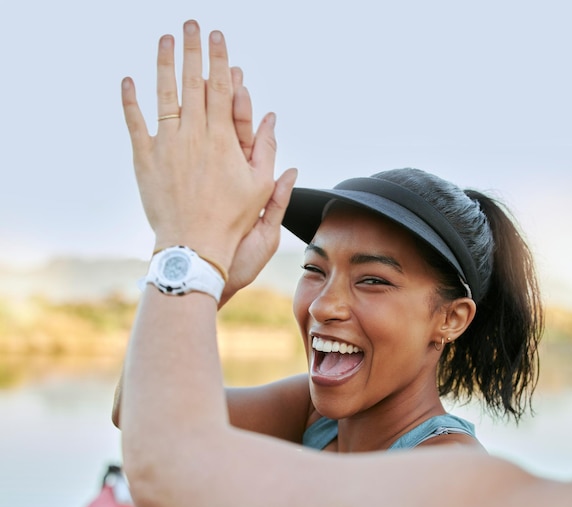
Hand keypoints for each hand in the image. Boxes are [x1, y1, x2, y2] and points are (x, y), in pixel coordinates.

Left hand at [121, 20, 292, 272]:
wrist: (194, 244)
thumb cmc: (232, 219)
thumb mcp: (260, 186)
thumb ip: (267, 150)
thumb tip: (271, 118)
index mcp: (222, 140)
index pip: (221, 89)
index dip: (220, 60)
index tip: (218, 37)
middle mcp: (194, 135)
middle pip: (193, 83)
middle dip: (193, 50)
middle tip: (191, 24)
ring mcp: (167, 145)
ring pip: (164, 95)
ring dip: (164, 64)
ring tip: (165, 39)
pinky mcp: (145, 160)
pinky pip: (135, 124)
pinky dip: (130, 102)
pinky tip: (128, 81)